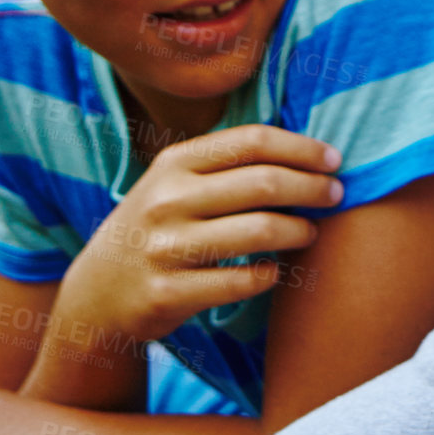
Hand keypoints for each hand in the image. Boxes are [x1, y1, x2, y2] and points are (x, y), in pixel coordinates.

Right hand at [59, 124, 343, 343]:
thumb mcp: (175, 183)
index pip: (253, 141)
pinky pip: (240, 282)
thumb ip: (227, 164)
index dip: (302, 148)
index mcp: (174, 163)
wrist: (97, 293)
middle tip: (336, 195)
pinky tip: (274, 271)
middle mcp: (166, 199)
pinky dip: (268, 275)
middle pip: (264, 182)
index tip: (334, 160)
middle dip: (312, 187)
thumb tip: (307, 151)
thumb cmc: (157, 228)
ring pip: (259, 231)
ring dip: (300, 230)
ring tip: (310, 232)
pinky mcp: (166, 293)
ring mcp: (164, 247)